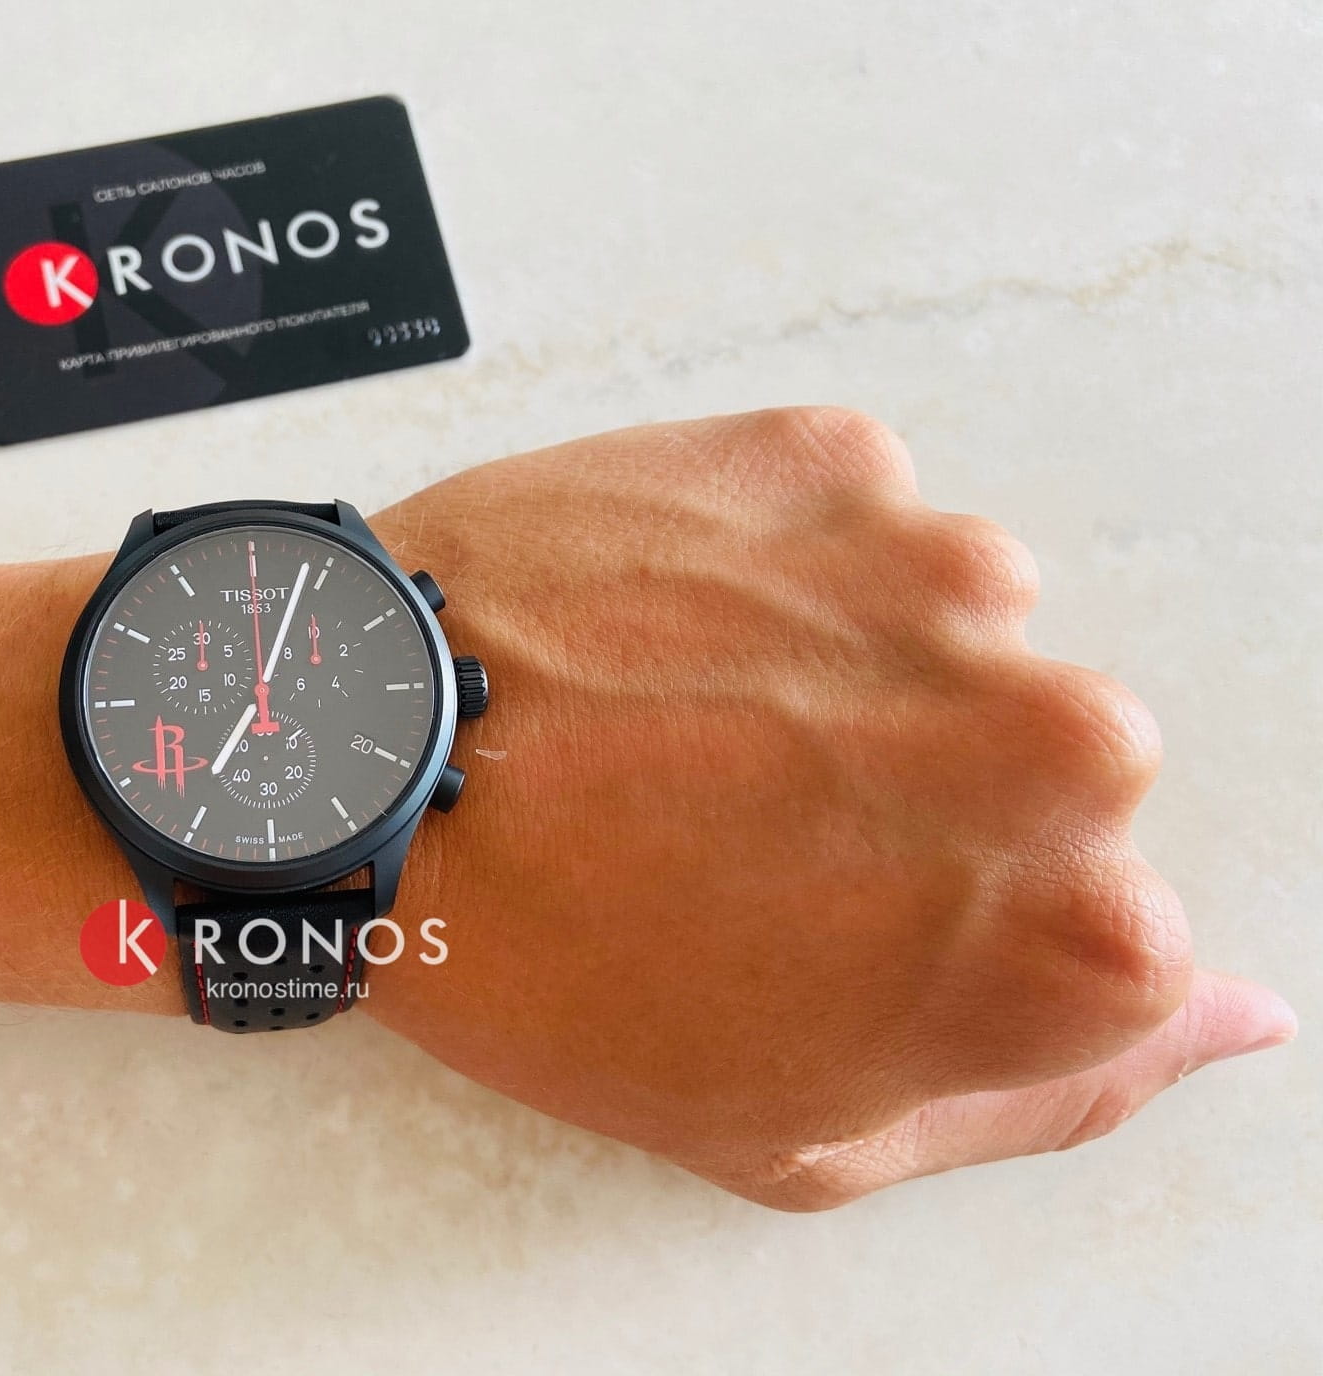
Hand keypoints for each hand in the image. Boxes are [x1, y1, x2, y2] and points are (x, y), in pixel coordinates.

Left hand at [365, 408, 1294, 1208]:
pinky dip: (781, 566)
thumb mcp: (798, 1126)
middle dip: (931, 797)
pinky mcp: (825, 458)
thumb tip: (1228, 1013)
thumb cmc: (552, 972)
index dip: (965, 934)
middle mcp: (1054, 737)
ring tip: (687, 715)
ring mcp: (939, 574)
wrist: (356, 776)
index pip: (1122, 934)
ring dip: (854, 668)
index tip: (843, 923)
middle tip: (749, 819)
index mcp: (1068, 933)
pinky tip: (661, 625)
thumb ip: (1049, 1083)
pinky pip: (860, 521)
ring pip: (961, 631)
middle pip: (1058, 770)